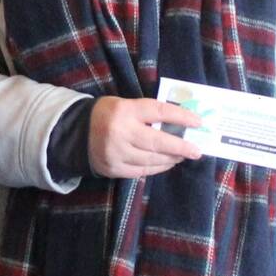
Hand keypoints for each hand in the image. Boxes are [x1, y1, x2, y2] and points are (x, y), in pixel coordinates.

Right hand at [86, 96, 202, 179]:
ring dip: (171, 159)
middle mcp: (121, 132)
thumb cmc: (108, 114)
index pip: (159, 112)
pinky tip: (167, 163)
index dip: (180, 117)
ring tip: (182, 156)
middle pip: (157, 141)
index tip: (198, 123)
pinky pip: (142, 171)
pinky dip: (158, 168)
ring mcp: (117, 153)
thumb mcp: (126, 105)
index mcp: (125, 110)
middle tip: (196, 150)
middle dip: (180, 147)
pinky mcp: (114, 169)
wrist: (77, 132)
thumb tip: (180, 125)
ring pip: (152, 159)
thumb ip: (149, 114)